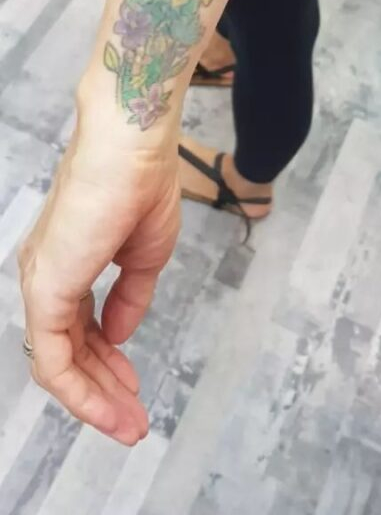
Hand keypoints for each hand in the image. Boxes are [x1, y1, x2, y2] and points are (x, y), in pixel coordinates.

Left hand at [17, 118, 180, 444]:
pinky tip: (109, 404)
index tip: (135, 387)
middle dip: (103, 392)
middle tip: (134, 422)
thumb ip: (131, 297)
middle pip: (67, 353)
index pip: (78, 331)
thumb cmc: (142, 185)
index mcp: (67, 264)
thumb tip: (119, 335)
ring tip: (130, 424)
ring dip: (94, 399)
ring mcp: (41, 285)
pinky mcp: (47, 290)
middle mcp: (45, 278)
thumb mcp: (146, 254)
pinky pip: (55, 358)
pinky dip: (81, 389)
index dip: (106, 365)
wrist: (132, 150)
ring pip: (58, 363)